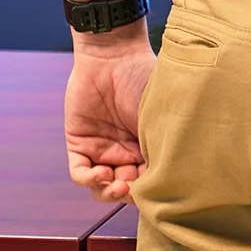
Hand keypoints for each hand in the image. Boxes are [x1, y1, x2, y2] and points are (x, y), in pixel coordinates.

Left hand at [64, 28, 152, 201]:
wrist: (113, 55)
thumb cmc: (145, 79)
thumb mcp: (161, 115)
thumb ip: (164, 146)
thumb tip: (171, 178)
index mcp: (149, 146)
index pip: (149, 180)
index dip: (150, 191)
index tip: (155, 190)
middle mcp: (126, 152)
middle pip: (126, 189)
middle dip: (129, 195)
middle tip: (131, 189)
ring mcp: (102, 149)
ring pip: (101, 187)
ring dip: (108, 192)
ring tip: (115, 184)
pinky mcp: (79, 143)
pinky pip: (80, 172)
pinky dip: (90, 179)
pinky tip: (100, 172)